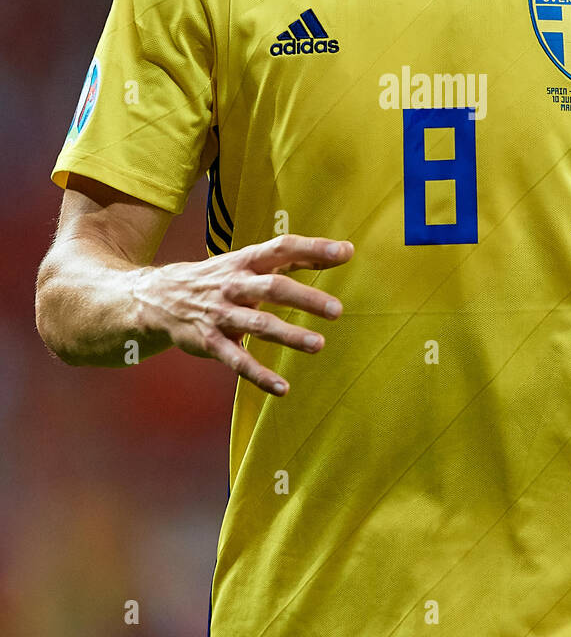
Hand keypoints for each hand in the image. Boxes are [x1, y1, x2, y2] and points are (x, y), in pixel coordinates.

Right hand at [133, 233, 353, 396]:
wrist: (159, 297)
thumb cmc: (218, 278)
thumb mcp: (247, 261)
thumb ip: (290, 259)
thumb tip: (340, 252)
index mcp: (246, 260)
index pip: (283, 248)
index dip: (314, 248)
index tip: (345, 251)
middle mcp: (234, 285)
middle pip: (273, 287)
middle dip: (305, 298)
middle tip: (337, 310)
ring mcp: (221, 314)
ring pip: (258, 325)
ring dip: (289, 335)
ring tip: (318, 345)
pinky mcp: (211, 342)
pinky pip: (237, 360)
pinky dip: (259, 375)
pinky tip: (282, 388)